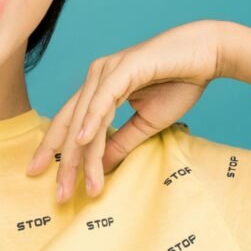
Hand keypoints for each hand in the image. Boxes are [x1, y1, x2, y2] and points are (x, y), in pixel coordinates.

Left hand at [25, 20, 225, 202]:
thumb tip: (99, 169)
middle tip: (59, 195)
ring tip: (77, 184)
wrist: (207, 55)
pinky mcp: (123, 68)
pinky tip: (84, 142)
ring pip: (85, 118)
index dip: (54, 150)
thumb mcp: (145, 123)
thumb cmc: (178, 83)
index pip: (70, 123)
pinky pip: (103, 99)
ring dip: (81, 154)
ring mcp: (107, 70)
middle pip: (70, 123)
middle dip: (63, 161)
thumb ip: (120, 143)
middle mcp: (96, 76)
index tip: (43, 178)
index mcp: (98, 87)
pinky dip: (92, 121)